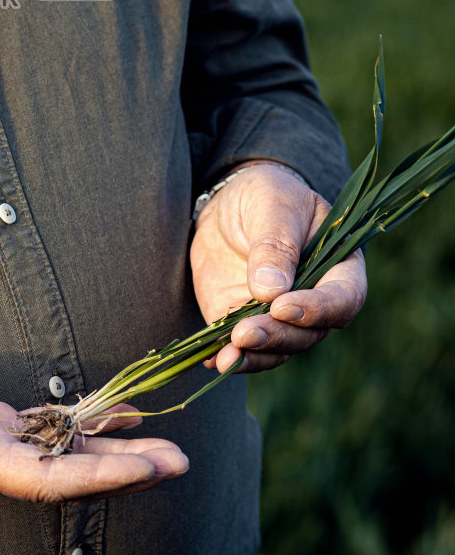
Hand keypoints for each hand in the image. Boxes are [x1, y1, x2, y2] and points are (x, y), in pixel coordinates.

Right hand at [0, 345, 187, 500]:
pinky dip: (83, 429)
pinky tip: (114, 415)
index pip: (44, 479)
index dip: (96, 478)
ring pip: (63, 459)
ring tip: (167, 446)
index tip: (145, 471)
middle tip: (182, 462)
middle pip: (67, 477)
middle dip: (123, 472)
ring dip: (113, 454)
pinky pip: (47, 436)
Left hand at [190, 161, 366, 374]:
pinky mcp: (248, 322)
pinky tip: (212, 359)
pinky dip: (230, 357)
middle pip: (309, 333)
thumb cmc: (266, 195)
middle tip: (244, 334)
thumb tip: (271, 292)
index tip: (282, 307)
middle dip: (277, 336)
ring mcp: (281, 316)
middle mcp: (316, 300)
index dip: (317, 310)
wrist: (231, 204)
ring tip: (226, 356)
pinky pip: (244, 348)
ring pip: (278, 348)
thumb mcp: (273, 206)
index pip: (343, 299)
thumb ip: (275, 245)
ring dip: (253, 356)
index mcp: (340, 266)